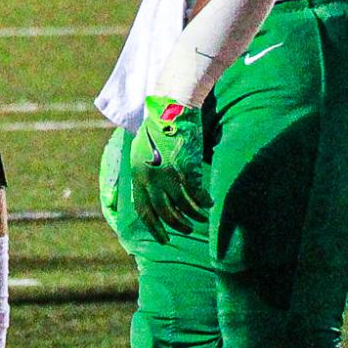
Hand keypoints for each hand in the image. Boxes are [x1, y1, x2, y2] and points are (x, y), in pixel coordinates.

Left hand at [128, 94, 210, 242]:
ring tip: (200, 218)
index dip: (153, 227)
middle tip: (187, 230)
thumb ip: (143, 173)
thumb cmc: (158, 128)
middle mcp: (150, 177)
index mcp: (137, 173)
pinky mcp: (186, 168)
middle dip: (177, 225)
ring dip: (193, 216)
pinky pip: (197, 194)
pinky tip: (210, 202)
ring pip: (183, 206)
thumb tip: (147, 193)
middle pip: (164, 212)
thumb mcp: (142, 152)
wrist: (171, 108)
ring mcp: (169, 174)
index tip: (164, 239)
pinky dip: (204, 201)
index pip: (143, 209)